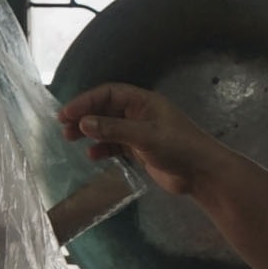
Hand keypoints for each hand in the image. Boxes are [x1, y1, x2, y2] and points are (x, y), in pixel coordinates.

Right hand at [58, 82, 229, 197]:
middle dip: (85, 116)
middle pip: (106, 109)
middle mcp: (140, 113)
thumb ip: (114, 129)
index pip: (109, 94)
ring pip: (109, 128)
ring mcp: (140, 132)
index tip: (67, 114)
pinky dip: (103, 148)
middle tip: (64, 127)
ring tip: (71, 140)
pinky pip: (116, 145)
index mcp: (144, 102)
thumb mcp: (145, 136)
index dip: (86, 101)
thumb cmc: (179, 148)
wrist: (203, 174)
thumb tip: (83, 123)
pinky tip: (93, 156)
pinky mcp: (141, 150)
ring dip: (91, 132)